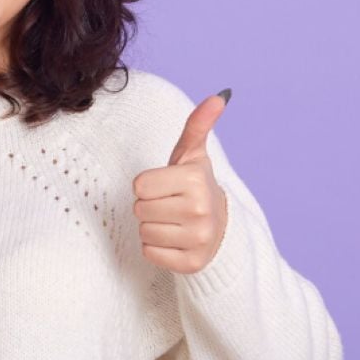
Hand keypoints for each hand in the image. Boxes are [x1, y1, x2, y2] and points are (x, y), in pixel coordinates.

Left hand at [131, 90, 230, 274]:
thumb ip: (198, 125)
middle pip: (139, 210)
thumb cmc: (194, 186)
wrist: (220, 227)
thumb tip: (219, 96)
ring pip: (144, 232)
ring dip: (152, 227)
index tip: (166, 186)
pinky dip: (156, 248)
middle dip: (150, 206)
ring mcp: (198, 240)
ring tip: (173, 221)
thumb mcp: (192, 155)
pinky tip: (174, 239)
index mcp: (195, 181)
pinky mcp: (191, 263)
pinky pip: (150, 253)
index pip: (139, 186)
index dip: (148, 186)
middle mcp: (200, 211)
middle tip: (170, 204)